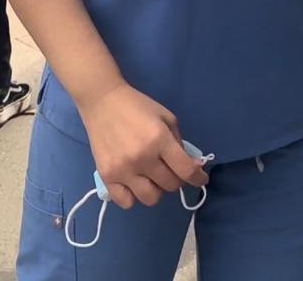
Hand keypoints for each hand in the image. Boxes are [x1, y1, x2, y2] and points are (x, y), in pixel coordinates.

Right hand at [78, 82, 207, 209]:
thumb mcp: (165, 116)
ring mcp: (123, 170)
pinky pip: (126, 202)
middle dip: (176, 178)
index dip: (198, 178)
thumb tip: (192, 165)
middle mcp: (142, 158)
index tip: (201, 179)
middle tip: (170, 168)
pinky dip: (133, 196)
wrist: (102, 101)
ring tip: (152, 176)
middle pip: (170, 185)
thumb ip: (179, 142)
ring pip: (151, 198)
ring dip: (157, 189)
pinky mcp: (107, 176)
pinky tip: (134, 183)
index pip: (186, 170)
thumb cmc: (137, 106)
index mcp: (159, 139)